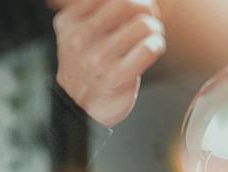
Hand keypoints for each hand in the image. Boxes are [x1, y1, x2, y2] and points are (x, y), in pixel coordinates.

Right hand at [50, 0, 165, 126]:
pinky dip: (157, 45)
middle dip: (146, 8)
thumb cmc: (88, 65)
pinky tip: (152, 50)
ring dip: (155, 29)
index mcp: (70, 21)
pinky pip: (149, 48)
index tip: (135, 8)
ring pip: (143, 25)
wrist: (79, 105)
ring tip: (150, 37)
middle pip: (128, 3)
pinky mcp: (116, 76)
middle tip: (149, 18)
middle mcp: (81, 38)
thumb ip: (98, 11)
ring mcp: (98, 58)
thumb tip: (133, 0)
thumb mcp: (80, 32)